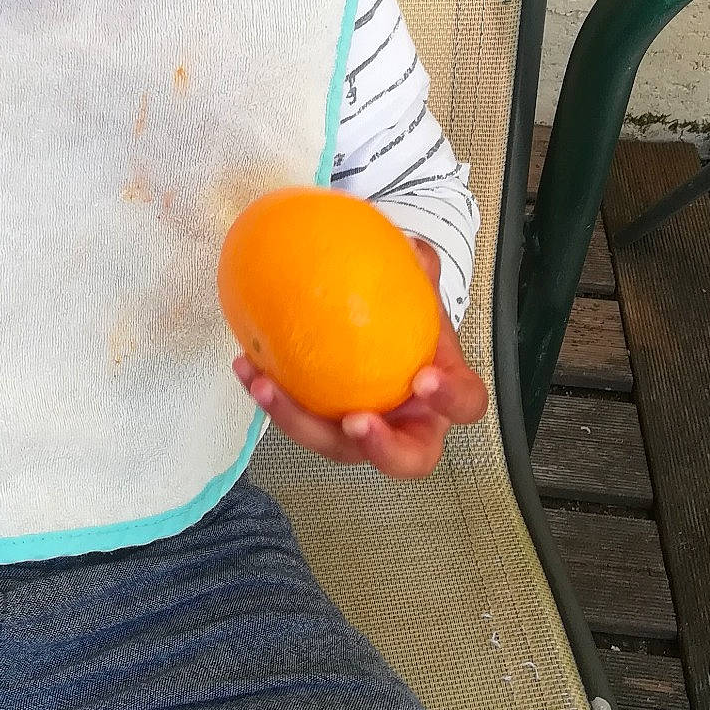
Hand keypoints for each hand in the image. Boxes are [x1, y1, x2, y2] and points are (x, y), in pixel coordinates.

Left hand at [233, 239, 487, 478]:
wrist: (376, 326)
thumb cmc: (406, 316)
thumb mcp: (416, 288)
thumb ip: (417, 268)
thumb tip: (412, 250)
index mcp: (442, 394)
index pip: (464, 403)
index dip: (449, 398)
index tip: (424, 378)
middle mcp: (406, 424)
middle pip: (406, 458)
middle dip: (382, 447)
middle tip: (355, 420)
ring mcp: (361, 433)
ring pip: (333, 444)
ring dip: (298, 420)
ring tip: (268, 387)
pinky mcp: (320, 426)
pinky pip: (295, 417)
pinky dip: (270, 394)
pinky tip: (245, 364)